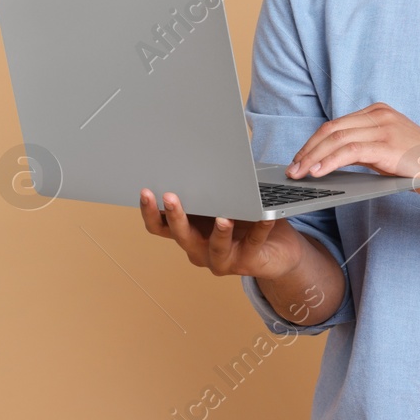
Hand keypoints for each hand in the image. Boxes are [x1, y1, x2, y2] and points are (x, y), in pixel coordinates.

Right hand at [139, 189, 307, 279]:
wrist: (275, 253)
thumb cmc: (242, 221)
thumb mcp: (220, 203)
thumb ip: (208, 189)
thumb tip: (202, 157)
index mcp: (188, 232)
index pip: (160, 226)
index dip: (150, 211)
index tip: (145, 191)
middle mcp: (199, 249)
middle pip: (181, 236)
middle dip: (176, 215)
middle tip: (170, 196)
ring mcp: (222, 259)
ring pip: (215, 247)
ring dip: (219, 232)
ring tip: (223, 218)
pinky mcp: (248, 262)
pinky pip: (253, 243)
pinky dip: (259, 229)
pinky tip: (263, 217)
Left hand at [286, 102, 419, 203]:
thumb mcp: (389, 152)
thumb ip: (364, 150)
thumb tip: (333, 162)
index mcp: (378, 113)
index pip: (336, 125)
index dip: (313, 143)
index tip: (299, 159)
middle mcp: (379, 115)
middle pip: (331, 129)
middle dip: (307, 150)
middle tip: (292, 169)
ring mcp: (384, 128)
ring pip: (336, 139)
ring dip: (312, 158)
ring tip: (298, 174)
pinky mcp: (388, 145)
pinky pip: (350, 151)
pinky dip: (330, 162)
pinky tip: (318, 173)